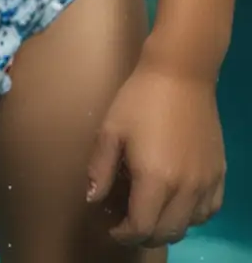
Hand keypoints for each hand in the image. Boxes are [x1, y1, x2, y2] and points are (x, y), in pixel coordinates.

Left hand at [87, 61, 224, 244]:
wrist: (180, 76)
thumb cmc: (138, 100)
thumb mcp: (110, 130)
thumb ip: (101, 168)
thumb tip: (92, 199)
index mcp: (156, 178)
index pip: (142, 226)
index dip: (124, 234)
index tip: (111, 227)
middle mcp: (186, 188)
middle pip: (167, 232)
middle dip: (144, 235)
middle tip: (126, 224)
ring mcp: (207, 183)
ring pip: (189, 225)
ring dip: (167, 227)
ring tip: (149, 212)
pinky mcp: (219, 174)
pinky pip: (209, 211)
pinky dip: (191, 217)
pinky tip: (176, 204)